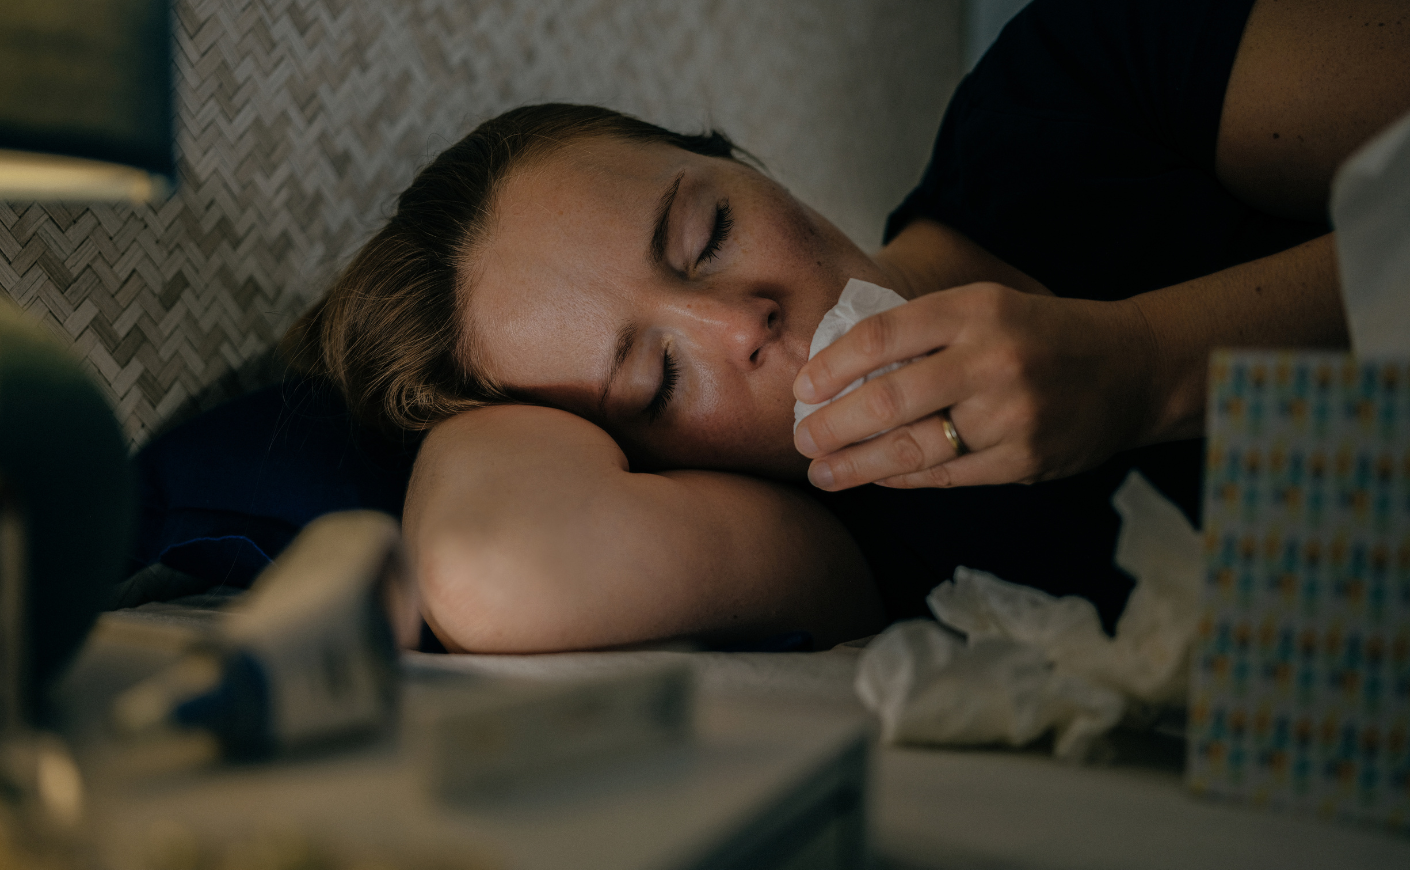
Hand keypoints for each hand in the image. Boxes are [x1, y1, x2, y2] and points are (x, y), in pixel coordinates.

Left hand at [791, 282, 1157, 489]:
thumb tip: (834, 368)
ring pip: (912, 447)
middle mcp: (991, 359)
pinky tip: (876, 478)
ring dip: (857, 465)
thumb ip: (919, 332)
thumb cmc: (1036, 336)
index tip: (802, 388)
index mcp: (974, 310)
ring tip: (822, 472)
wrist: (1130, 370)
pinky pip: (945, 475)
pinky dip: (903, 478)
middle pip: (888, 400)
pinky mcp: (1022, 459)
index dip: (831, 366)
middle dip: (832, 425)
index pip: (881, 336)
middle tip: (802, 439)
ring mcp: (1009, 414)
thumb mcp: (983, 309)